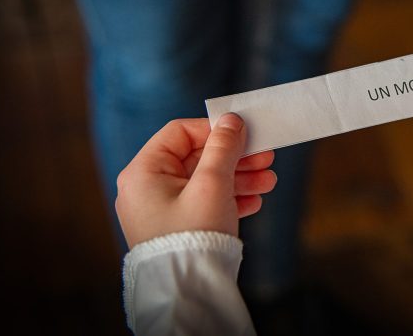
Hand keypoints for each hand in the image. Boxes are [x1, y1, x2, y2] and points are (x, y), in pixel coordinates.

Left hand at [115, 114, 276, 248]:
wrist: (187, 292)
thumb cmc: (193, 235)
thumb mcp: (212, 183)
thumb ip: (223, 147)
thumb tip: (231, 120)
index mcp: (143, 172)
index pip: (180, 133)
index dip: (214, 130)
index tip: (244, 133)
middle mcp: (146, 189)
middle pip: (196, 158)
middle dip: (235, 157)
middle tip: (266, 157)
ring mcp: (160, 210)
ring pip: (204, 182)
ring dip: (238, 178)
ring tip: (269, 181)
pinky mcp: (175, 228)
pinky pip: (203, 203)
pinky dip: (228, 198)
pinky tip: (254, 201)